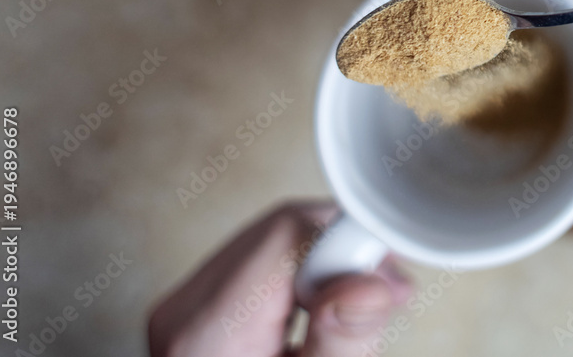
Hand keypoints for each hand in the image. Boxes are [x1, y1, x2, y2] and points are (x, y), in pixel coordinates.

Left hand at [148, 201, 411, 356]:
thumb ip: (343, 342)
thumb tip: (371, 280)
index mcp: (206, 333)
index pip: (289, 234)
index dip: (350, 246)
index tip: (389, 282)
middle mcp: (184, 310)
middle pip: (283, 230)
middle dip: (344, 255)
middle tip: (384, 301)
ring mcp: (185, 308)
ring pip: (276, 240)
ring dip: (327, 266)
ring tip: (350, 319)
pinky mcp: (197, 310)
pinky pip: (263, 262)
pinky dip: (303, 279)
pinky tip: (321, 317)